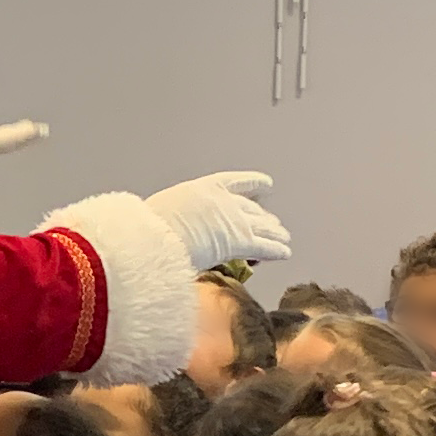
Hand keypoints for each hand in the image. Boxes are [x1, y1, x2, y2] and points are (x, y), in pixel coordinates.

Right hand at [145, 172, 291, 274]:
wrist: (155, 234)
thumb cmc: (149, 227)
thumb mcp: (165, 212)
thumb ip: (179, 217)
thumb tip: (173, 227)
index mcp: (204, 188)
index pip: (235, 183)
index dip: (253, 183)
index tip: (266, 184)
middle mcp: (224, 200)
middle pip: (251, 208)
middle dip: (263, 216)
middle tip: (273, 222)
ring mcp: (234, 219)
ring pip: (262, 226)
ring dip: (275, 232)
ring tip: (284, 237)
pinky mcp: (240, 241)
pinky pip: (264, 246)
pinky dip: (277, 250)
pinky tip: (285, 252)